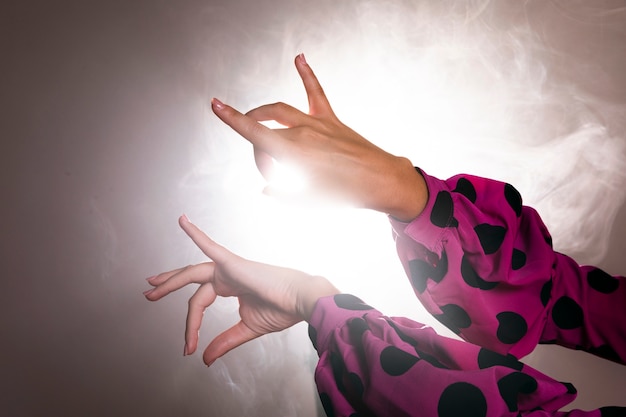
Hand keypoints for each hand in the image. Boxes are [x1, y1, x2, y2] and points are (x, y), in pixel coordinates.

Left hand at [144, 215, 338, 365]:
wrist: (301, 302)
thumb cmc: (282, 310)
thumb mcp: (246, 329)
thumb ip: (224, 341)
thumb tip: (205, 359)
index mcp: (230, 287)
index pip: (200, 304)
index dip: (191, 326)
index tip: (188, 349)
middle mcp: (227, 275)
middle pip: (191, 279)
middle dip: (168, 286)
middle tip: (149, 293)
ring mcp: (229, 267)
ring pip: (192, 272)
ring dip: (171, 278)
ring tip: (151, 285)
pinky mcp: (233, 263)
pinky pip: (210, 246)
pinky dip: (196, 234)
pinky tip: (182, 221)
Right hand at [211, 53, 426, 220]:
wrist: (380, 181)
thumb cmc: (345, 194)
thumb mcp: (308, 201)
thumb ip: (282, 195)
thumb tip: (266, 190)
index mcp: (293, 153)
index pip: (254, 132)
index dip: (231, 118)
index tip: (215, 104)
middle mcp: (302, 131)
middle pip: (265, 129)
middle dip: (258, 149)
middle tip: (269, 173)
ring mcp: (317, 122)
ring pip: (279, 110)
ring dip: (263, 115)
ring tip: (256, 121)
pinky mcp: (331, 119)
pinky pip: (315, 93)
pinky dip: (306, 75)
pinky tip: (299, 57)